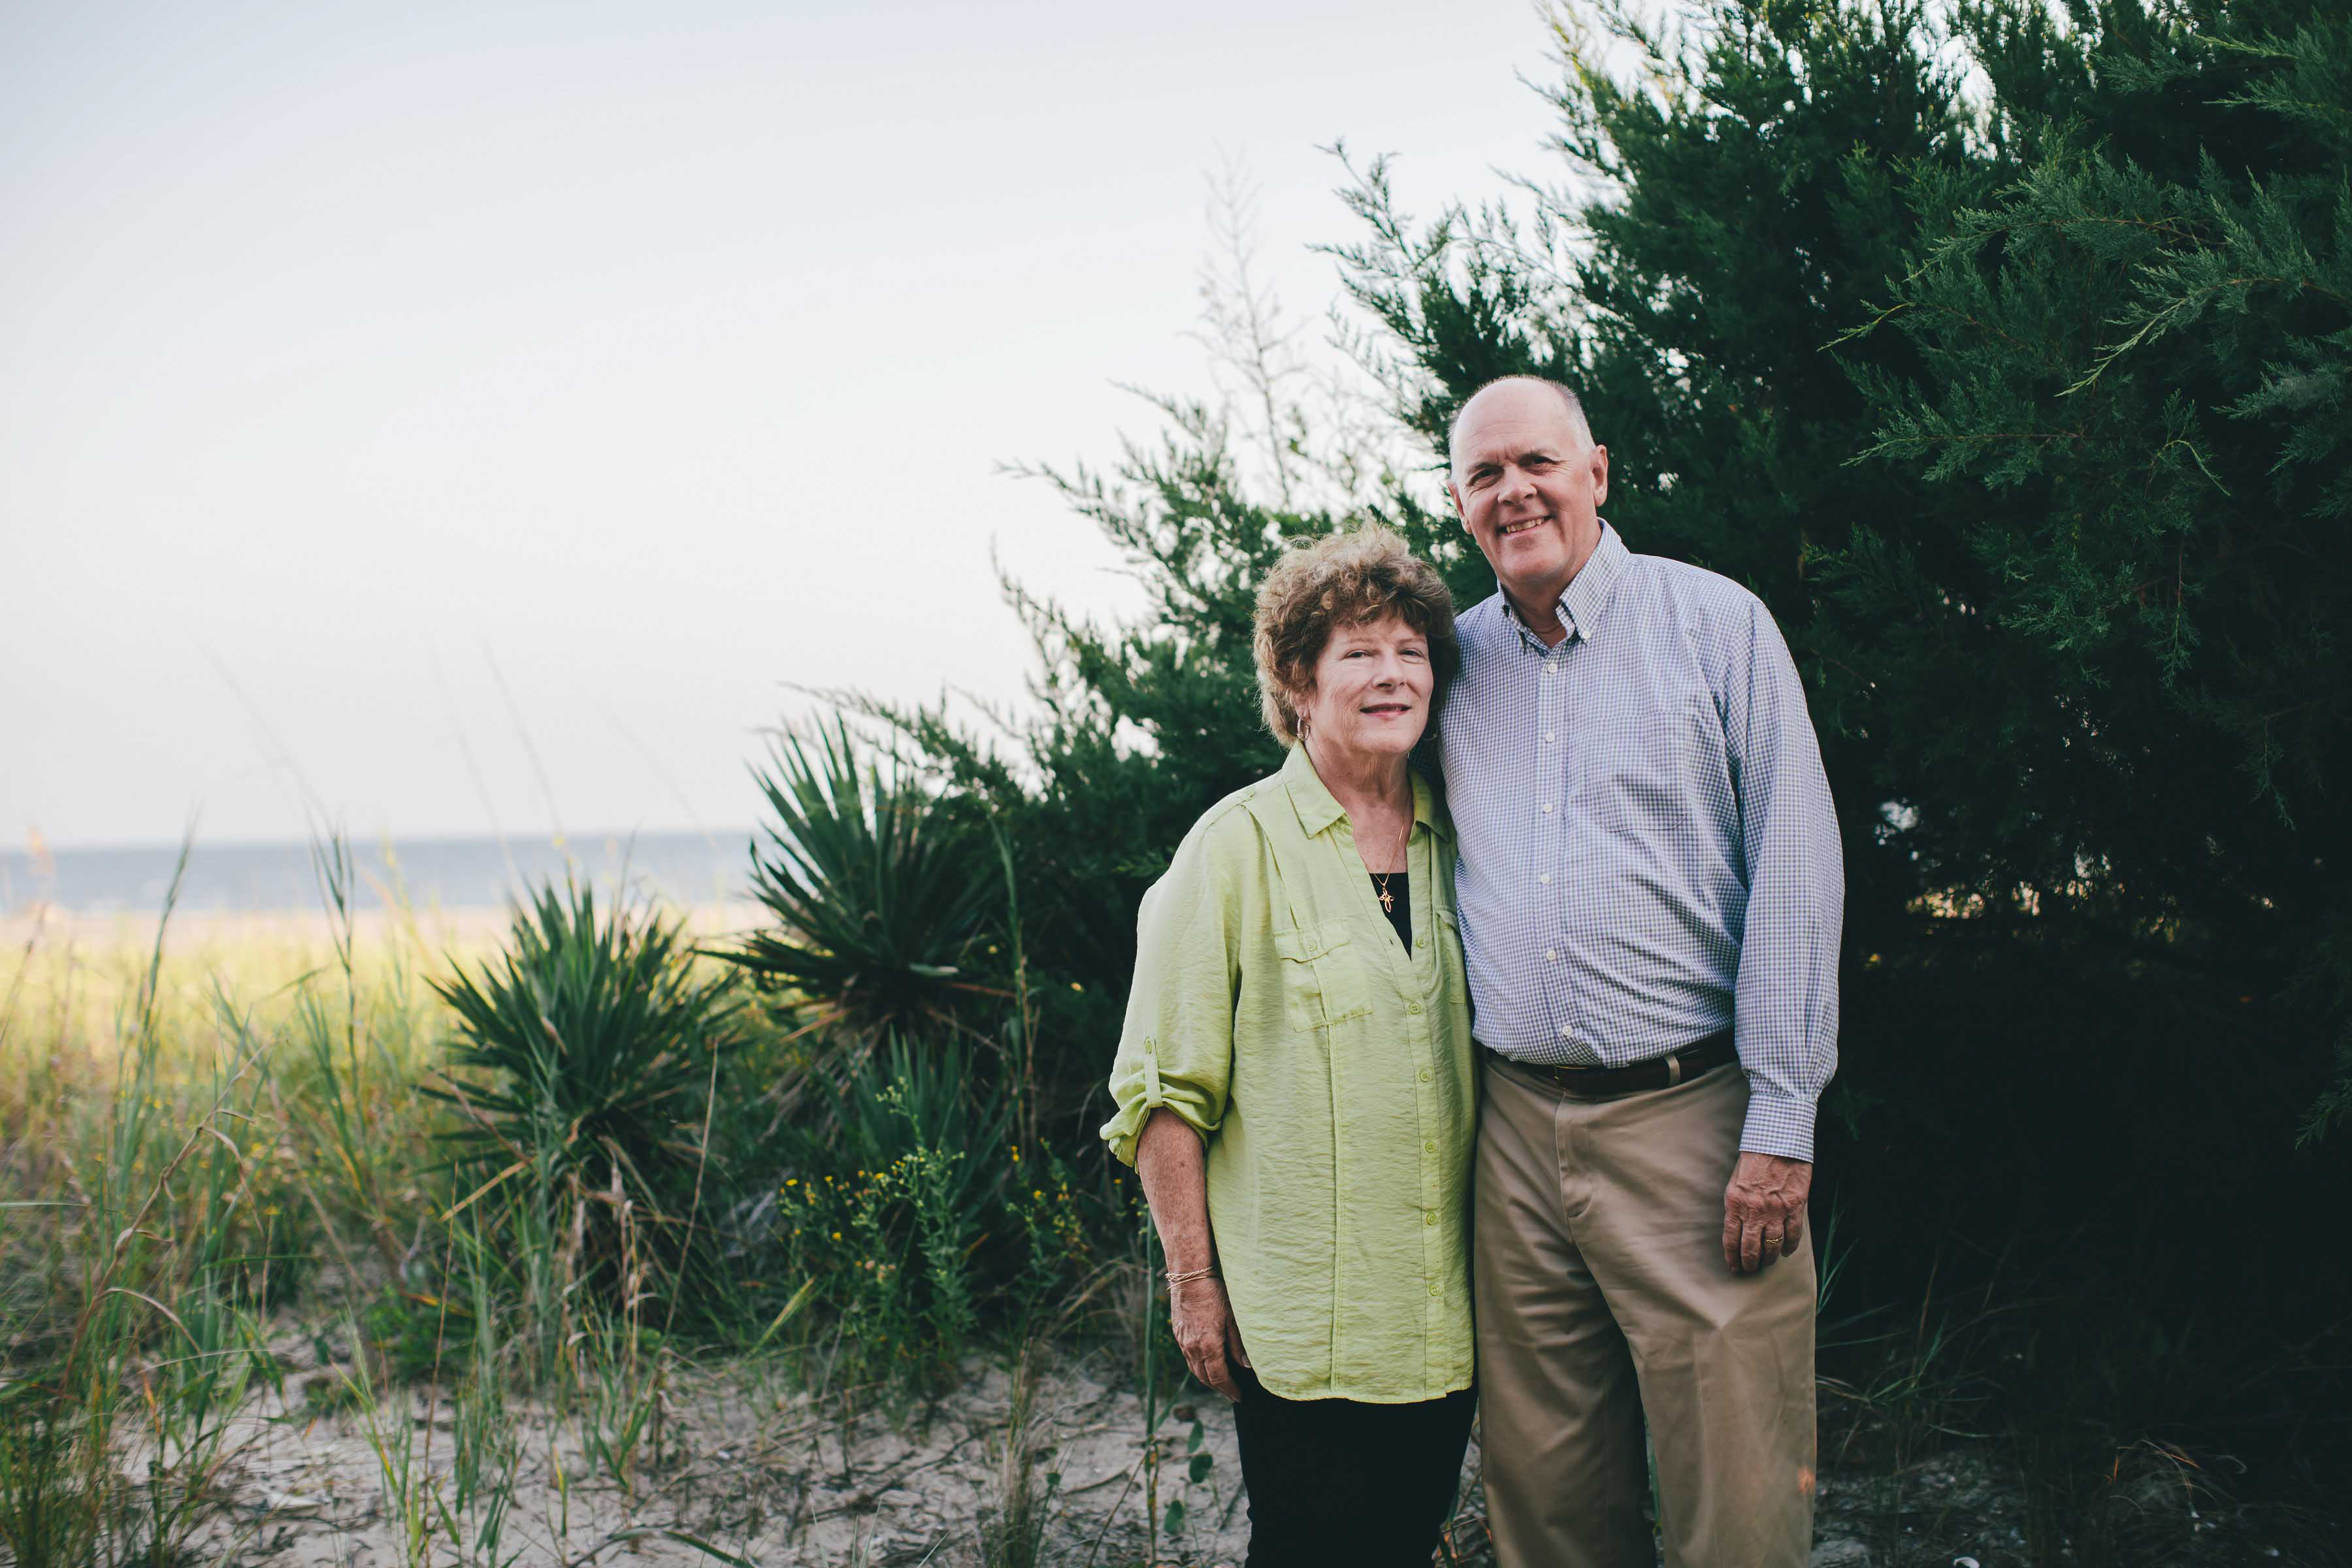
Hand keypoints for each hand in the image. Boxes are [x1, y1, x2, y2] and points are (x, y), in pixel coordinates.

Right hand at [1169, 1274, 1251, 1400]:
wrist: (1189, 1277)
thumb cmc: (1214, 1294)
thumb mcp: (1232, 1318)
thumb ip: (1238, 1344)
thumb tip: (1246, 1365)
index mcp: (1208, 1346)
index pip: (1219, 1378)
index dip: (1229, 1389)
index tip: (1238, 1396)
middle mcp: (1193, 1348)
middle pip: (1205, 1378)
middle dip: (1219, 1388)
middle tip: (1231, 1394)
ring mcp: (1183, 1342)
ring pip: (1195, 1370)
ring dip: (1207, 1379)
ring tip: (1220, 1383)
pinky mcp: (1178, 1334)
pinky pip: (1188, 1358)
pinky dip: (1198, 1367)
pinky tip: (1206, 1364)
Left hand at [1722, 1152, 1811, 1274]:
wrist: (1777, 1143)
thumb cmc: (1753, 1160)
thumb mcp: (1735, 1183)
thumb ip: (1736, 1206)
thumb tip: (1737, 1227)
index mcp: (1735, 1203)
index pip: (1731, 1239)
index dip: (1732, 1258)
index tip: (1734, 1268)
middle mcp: (1754, 1210)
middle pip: (1751, 1248)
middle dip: (1750, 1263)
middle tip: (1750, 1270)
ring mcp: (1776, 1210)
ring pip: (1772, 1245)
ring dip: (1768, 1258)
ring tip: (1766, 1263)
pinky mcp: (1794, 1207)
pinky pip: (1793, 1235)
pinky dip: (1789, 1246)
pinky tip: (1785, 1251)